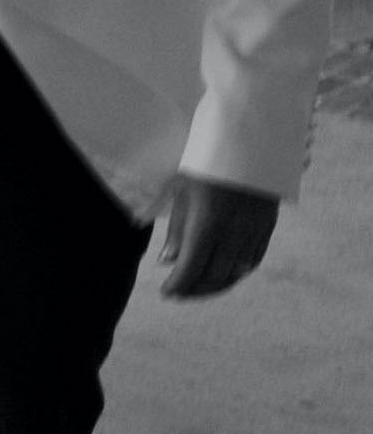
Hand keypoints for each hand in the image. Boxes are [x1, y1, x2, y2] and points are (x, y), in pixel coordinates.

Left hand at [158, 174, 279, 298]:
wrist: (249, 140)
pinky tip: (224, 274)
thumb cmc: (207, 162)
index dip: (177, 286)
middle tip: (179, 292)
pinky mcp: (267, 227)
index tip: (166, 293)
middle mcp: (233, 233)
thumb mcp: (183, 191)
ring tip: (198, 287)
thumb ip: (178, 230)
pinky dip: (236, 273)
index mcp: (207, 224)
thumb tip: (168, 263)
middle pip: (213, 276)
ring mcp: (253, 232)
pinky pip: (252, 260)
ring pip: (235, 273)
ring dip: (215, 285)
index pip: (190, 269)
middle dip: (193, 290)